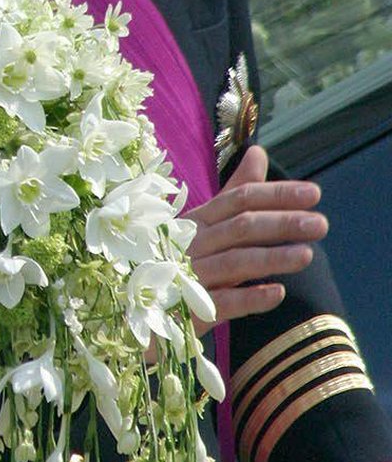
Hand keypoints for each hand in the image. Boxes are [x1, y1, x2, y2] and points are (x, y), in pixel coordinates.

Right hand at [185, 143, 326, 325]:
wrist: (142, 306)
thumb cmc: (179, 257)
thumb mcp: (205, 221)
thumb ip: (235, 189)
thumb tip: (258, 152)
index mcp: (196, 219)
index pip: (239, 199)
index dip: (276, 194)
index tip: (313, 193)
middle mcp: (191, 243)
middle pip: (241, 227)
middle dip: (282, 223)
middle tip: (320, 224)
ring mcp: (188, 275)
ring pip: (234, 262)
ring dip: (272, 257)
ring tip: (307, 255)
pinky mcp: (189, 310)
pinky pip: (222, 303)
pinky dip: (249, 298)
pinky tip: (277, 293)